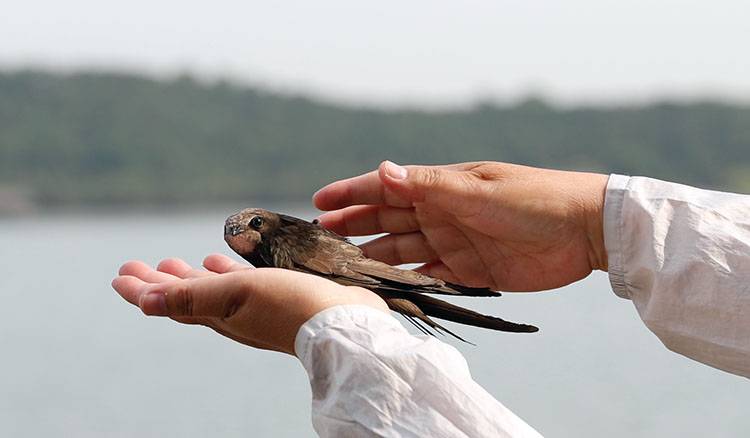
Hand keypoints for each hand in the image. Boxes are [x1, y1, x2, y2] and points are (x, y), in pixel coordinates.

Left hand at [111, 254, 387, 354]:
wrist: (346, 325)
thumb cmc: (291, 307)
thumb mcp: (236, 296)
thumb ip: (192, 297)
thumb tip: (144, 302)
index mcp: (218, 315)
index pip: (169, 303)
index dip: (143, 290)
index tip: (120, 275)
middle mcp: (232, 315)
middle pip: (186, 297)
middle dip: (161, 281)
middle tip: (136, 265)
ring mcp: (255, 309)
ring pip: (213, 291)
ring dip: (192, 276)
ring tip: (178, 261)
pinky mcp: (277, 300)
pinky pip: (240, 285)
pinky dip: (226, 274)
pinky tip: (224, 262)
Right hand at [314, 161, 607, 291]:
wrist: (584, 231)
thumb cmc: (533, 199)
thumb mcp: (477, 190)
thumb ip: (428, 185)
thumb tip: (382, 168)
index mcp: (440, 187)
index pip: (385, 188)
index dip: (351, 194)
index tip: (318, 203)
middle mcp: (440, 214)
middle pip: (386, 222)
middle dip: (352, 228)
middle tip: (318, 241)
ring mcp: (453, 244)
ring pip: (402, 252)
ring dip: (373, 260)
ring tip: (341, 272)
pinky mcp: (469, 273)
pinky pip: (428, 279)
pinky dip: (406, 285)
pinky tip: (382, 292)